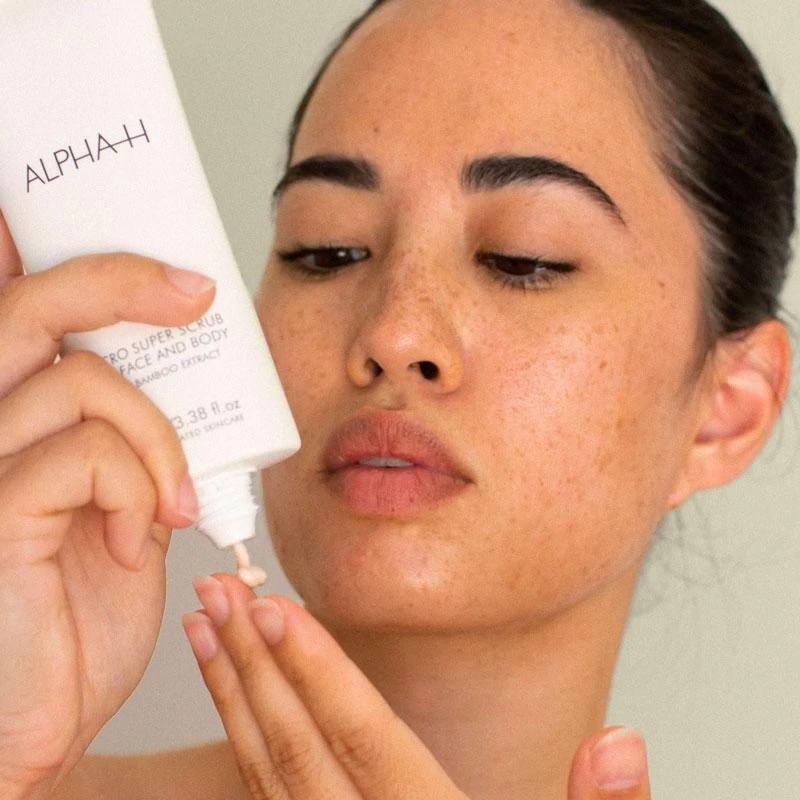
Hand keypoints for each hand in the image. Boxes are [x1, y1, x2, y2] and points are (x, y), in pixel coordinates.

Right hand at [0, 211, 215, 797]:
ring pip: (81, 383)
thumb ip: (123, 441)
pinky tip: (133, 542)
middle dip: (117, 280)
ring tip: (174, 501)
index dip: (33, 249)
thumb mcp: (115, 506)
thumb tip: (174, 381)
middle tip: (194, 292)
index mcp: (4, 419)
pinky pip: (86, 453)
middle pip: (30, 309)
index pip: (12, 310)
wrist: (37, 715)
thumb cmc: (73, 613)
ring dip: (157, 438)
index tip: (107, 228)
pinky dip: (138, 489)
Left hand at [184, 576, 650, 798]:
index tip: (274, 610)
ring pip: (265, 770)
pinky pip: (264, 795)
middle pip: (299, 746)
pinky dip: (239, 737)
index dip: (319, 671)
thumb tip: (619, 743)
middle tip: (218, 592)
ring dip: (231, 691)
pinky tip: (230, 693)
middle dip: (255, 661)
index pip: (364, 740)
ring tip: (205, 627)